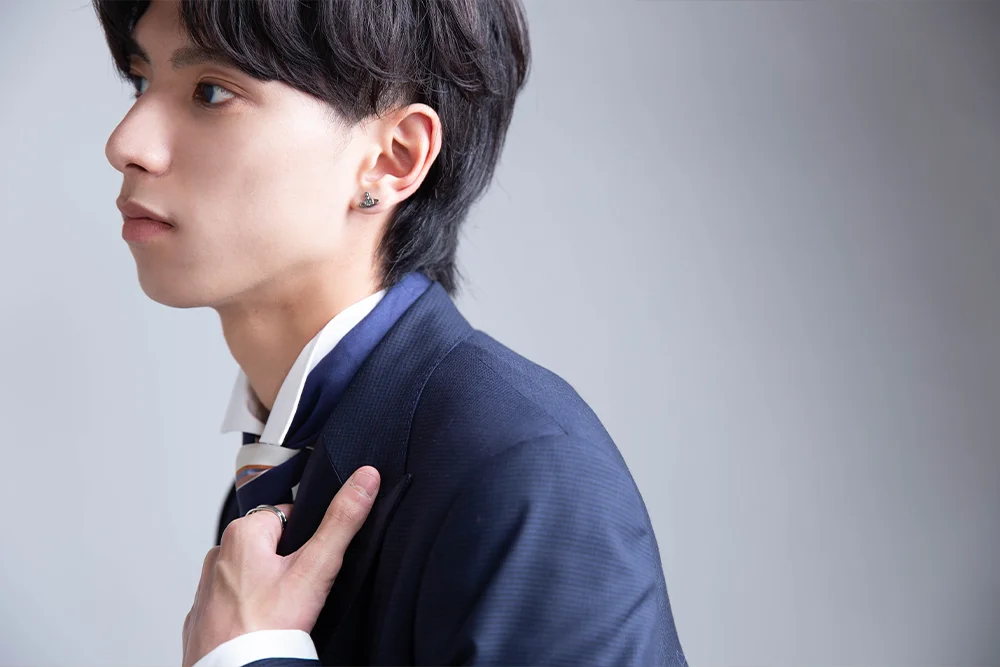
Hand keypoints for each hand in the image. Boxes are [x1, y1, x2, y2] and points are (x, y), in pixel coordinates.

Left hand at [181, 466, 380, 666]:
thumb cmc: (271, 625)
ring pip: (249, 576)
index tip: (312, 564)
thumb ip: (342, 521)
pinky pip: (231, 606)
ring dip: (266, 588)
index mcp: (241, 533)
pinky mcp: (201, 620)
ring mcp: (205, 590)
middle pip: (269, 546)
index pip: (287, 516)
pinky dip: (246, 613)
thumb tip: (365, 478)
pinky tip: (262, 627)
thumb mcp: (317, 567)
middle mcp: (217, 555)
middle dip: (287, 564)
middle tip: (300, 593)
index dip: (308, 539)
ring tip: (282, 613)